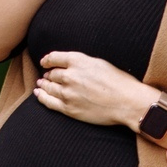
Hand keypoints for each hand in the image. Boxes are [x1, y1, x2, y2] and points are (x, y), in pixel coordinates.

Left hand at [32, 51, 155, 128]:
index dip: (47, 60)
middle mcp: (70, 76)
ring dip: (43, 85)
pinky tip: (38, 93)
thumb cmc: (118, 82)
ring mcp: (68, 93)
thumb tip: (66, 66)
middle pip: (51, 74)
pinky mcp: (69, 108)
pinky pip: (49, 102)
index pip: (54, 57)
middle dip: (49, 75)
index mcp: (78, 61)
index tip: (45, 62)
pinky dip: (42, 97)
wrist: (127, 102)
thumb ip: (80, 63)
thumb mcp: (98, 63)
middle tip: (47, 76)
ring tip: (41, 84)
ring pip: (48, 87)